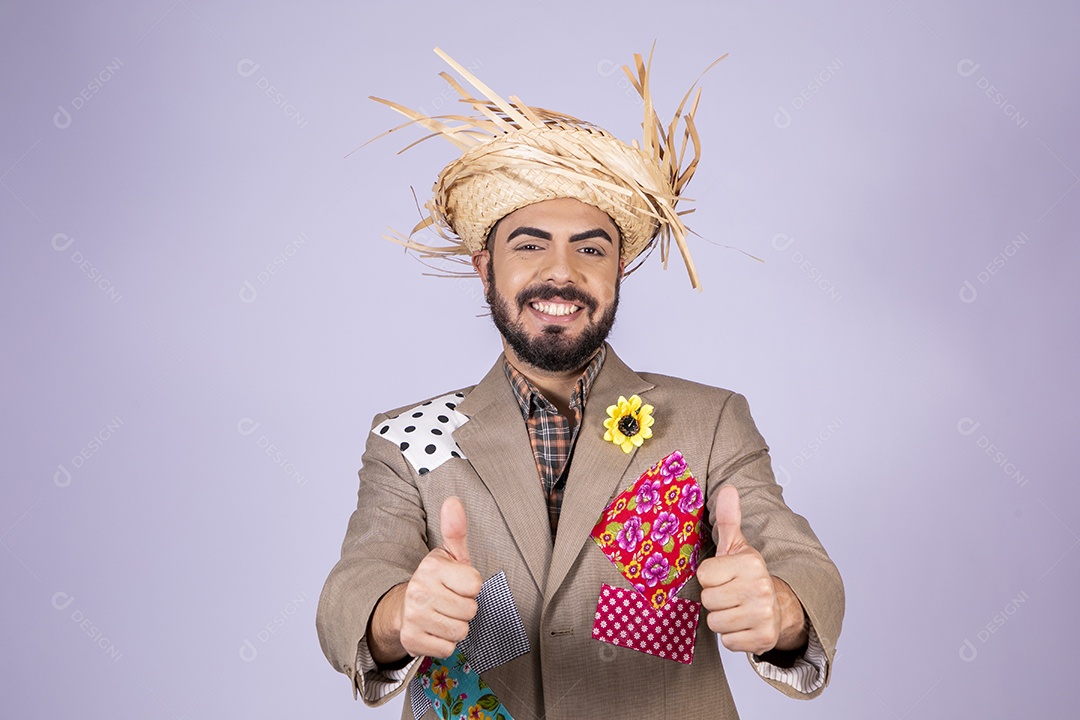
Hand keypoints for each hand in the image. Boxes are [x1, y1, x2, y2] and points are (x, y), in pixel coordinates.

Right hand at [397, 496, 482, 659]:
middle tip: (451, 601)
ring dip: (456, 626)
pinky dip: (445, 643)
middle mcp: (419, 590)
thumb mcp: (449, 555)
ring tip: (443, 615)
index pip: (475, 584)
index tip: (459, 584)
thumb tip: (453, 501)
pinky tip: (435, 630)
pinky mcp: (412, 640)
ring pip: (460, 631)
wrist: (404, 608)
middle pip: (470, 610)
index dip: (471, 587)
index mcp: (432, 567)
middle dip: (465, 608)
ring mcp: (414, 616)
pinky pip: (447, 648)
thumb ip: (455, 530)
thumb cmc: (436, 581)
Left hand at [696, 485, 805, 654]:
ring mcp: (763, 615)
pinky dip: (732, 636)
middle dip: (715, 599)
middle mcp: (759, 588)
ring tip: (736, 609)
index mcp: (750, 563)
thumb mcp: (737, 545)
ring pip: (715, 622)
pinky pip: (727, 641)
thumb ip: (728, 519)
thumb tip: (727, 489)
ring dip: (722, 619)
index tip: (724, 576)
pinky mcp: (764, 639)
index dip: (710, 577)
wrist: (779, 607)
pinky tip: (744, 625)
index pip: (704, 575)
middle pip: (708, 600)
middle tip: (730, 594)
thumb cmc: (748, 575)